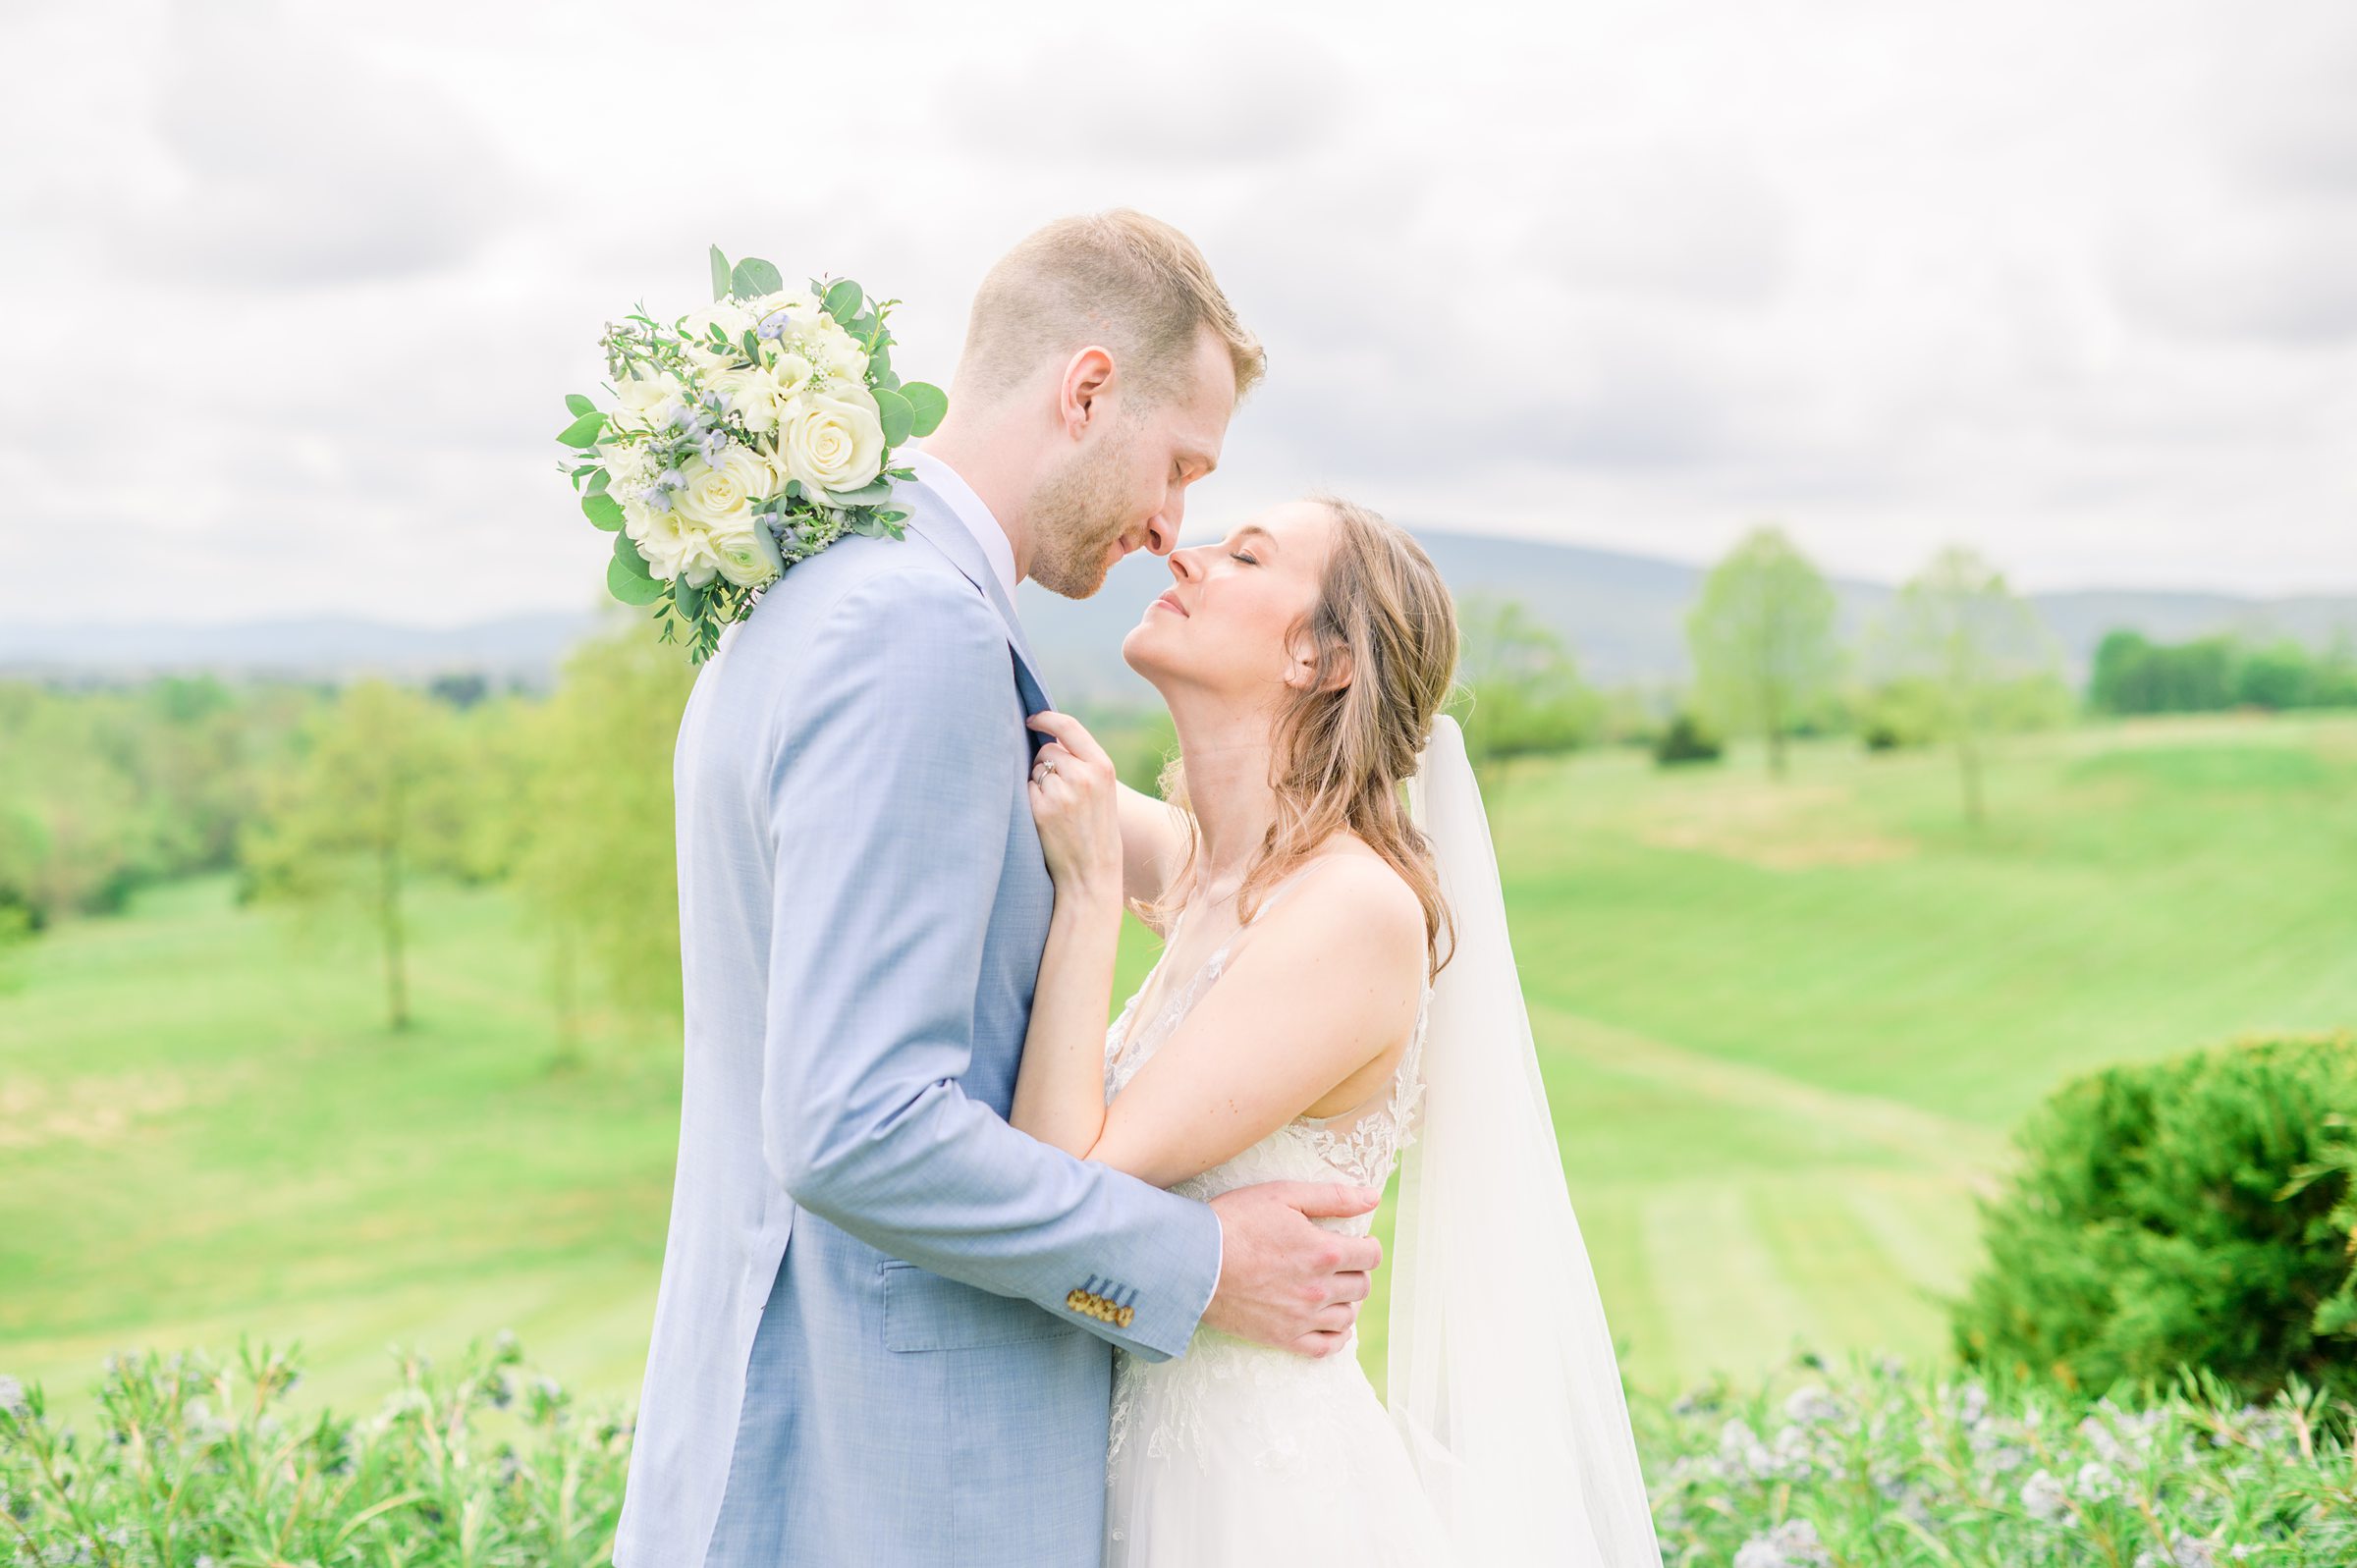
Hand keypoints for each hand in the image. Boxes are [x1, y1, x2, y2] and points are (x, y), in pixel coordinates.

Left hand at [1025, 711, 1122, 900]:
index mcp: (1102, 767)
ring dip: (1037, 782)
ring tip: (1056, 808)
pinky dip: (1030, 799)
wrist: (1092, 872)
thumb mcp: (1103, 791)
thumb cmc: (1096, 830)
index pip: (1069, 727)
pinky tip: (1046, 818)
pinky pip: (1026, 789)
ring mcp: (1062, 793)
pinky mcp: (1042, 810)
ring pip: (1035, 769)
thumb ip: (1083, 763)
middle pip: (1048, 750)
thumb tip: (1048, 739)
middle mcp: (1084, 776)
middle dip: (1045, 763)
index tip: (1032, 719)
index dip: (1046, 718)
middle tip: (1059, 792)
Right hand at [1201, 1181, 1383, 1358]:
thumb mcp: (1284, 1195)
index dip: (1367, 1245)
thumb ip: (1333, 1197)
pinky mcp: (1283, 1338)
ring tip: (1331, 1288)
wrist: (1192, 1262)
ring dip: (1347, 1301)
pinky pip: (1326, 1347)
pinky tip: (1330, 1323)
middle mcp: (1320, 1289)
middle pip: (1362, 1286)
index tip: (1356, 1242)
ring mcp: (1302, 1318)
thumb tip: (1373, 1198)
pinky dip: (1336, 1336)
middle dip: (1356, 1271)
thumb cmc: (1235, 1222)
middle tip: (1339, 1262)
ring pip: (1348, 1316)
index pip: (1371, 1255)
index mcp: (1324, 1252)